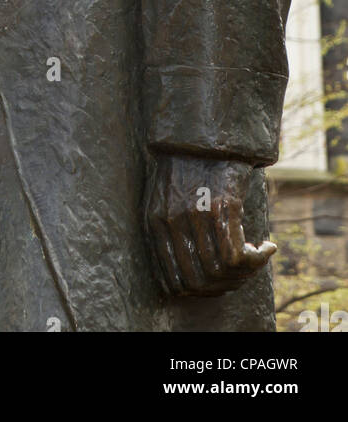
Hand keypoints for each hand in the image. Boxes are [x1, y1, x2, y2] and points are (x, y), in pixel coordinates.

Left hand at [146, 153, 275, 296]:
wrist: (204, 131)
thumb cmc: (188, 164)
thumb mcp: (166, 197)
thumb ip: (170, 231)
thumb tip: (190, 274)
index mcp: (155, 223)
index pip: (172, 282)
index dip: (198, 292)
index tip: (218, 285)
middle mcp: (173, 223)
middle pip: (198, 282)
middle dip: (225, 287)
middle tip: (242, 276)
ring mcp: (196, 215)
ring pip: (221, 272)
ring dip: (245, 274)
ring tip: (257, 259)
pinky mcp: (222, 206)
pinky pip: (237, 256)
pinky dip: (256, 260)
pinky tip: (266, 248)